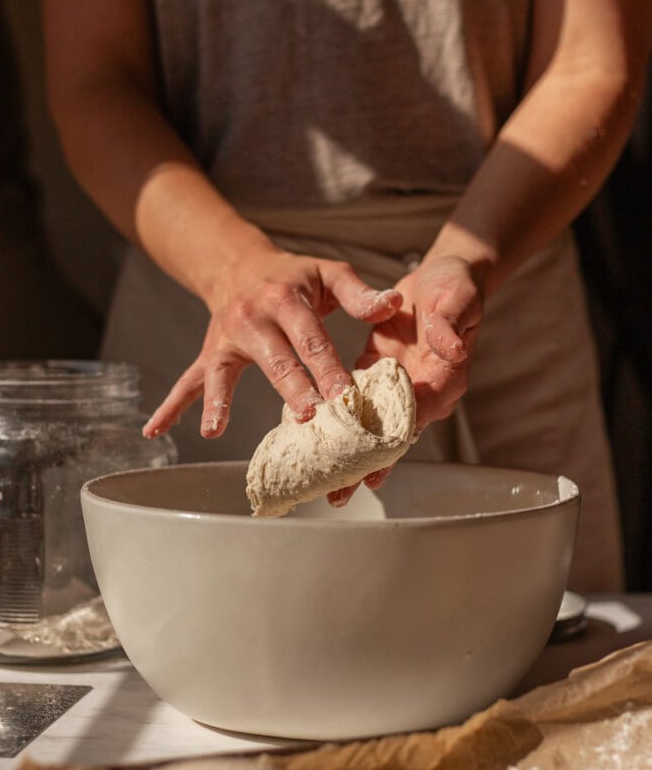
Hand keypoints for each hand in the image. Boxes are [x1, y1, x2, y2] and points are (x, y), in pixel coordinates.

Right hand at [143, 243, 401, 438]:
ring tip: (215, 430)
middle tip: (308, 416)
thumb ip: (360, 294)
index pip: (311, 337)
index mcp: (286, 299)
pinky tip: (153, 431)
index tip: (346, 395)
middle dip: (291, 388)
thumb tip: (393, 305)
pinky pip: (189, 382)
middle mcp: (251, 318)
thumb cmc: (296, 277)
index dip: (328, 366)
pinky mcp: (210, 354)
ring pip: (223, 372)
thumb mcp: (329, 272)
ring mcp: (225, 339)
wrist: (241, 265)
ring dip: (221, 401)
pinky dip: (171, 407)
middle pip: (274, 358)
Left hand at [327, 253, 482, 505]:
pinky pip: (355, 403)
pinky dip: (337, 420)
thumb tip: (450, 351)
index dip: (394, 441)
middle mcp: (421, 391)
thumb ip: (450, 325)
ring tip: (324, 485)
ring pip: (372, 428)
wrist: (441, 275)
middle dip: (368, 466)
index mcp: (444, 379)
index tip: (372, 465)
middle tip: (340, 494)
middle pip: (394, 437)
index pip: (420, 415)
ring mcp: (397, 387)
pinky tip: (312, 438)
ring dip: (349, 454)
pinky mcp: (376, 375)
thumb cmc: (453, 286)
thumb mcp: (456, 299)